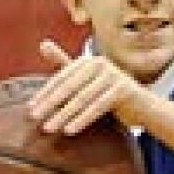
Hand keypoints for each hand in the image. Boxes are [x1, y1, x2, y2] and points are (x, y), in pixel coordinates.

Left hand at [28, 39, 142, 134]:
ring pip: (83, 98)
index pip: (62, 78)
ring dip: (63, 114)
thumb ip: (64, 64)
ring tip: (49, 127)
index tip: (31, 108)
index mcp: (88, 61)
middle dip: (51, 103)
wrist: (142, 107)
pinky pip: (98, 106)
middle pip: (70, 86)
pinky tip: (70, 129)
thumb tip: (42, 43)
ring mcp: (113, 75)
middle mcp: (100, 63)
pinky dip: (82, 119)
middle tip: (34, 117)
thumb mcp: (86, 80)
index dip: (45, 93)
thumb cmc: (109, 94)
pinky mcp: (123, 89)